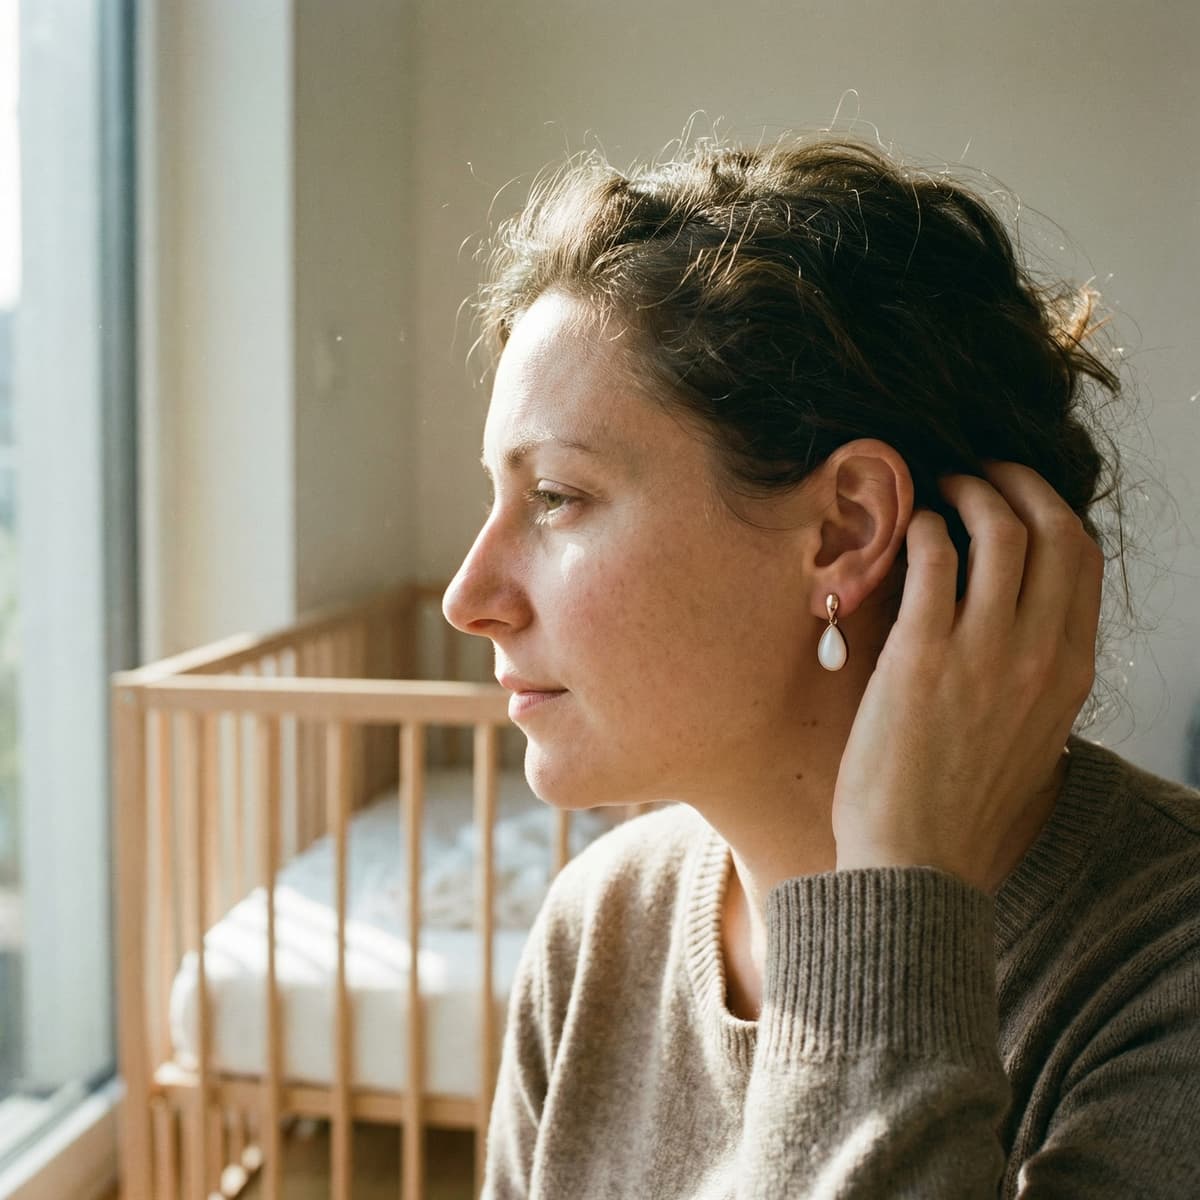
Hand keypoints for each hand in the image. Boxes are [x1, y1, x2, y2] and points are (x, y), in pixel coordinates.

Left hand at [831, 461, 1103, 892]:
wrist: (916, 863)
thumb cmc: (960, 806)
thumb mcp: (1028, 737)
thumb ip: (1032, 677)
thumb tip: (1015, 624)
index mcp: (1071, 673)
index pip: (1084, 562)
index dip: (1053, 511)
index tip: (1020, 495)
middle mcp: (1040, 655)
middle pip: (1054, 531)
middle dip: (1018, 484)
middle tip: (979, 472)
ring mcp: (984, 653)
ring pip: (1000, 532)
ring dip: (970, 493)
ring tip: (940, 488)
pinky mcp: (922, 656)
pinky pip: (934, 562)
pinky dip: (925, 530)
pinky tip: (910, 532)